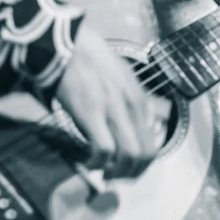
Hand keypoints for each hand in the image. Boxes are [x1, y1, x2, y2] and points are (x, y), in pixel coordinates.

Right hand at [55, 21, 170, 179]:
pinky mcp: (90, 113)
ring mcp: (112, 110)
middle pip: (144, 154)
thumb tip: (139, 120)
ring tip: (104, 173)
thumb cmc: (90, 55)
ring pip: (127, 156)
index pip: (153, 142)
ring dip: (116, 172)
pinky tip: (88, 162)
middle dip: (133, 172)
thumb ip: (132, 97)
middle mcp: (131, 106)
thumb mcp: (122, 73)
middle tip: (118, 176)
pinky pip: (102, 150)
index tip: (129, 167)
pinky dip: (97, 163)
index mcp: (139, 97)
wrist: (66, 42)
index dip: (142, 162)